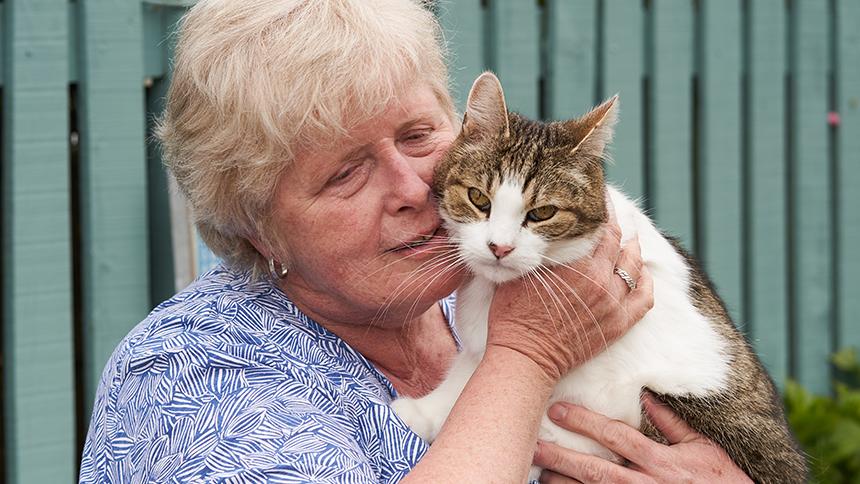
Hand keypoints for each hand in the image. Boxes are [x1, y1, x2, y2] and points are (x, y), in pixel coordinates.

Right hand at [486, 208, 653, 382]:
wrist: (525, 357)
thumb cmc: (513, 315)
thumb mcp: (519, 272)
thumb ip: (536, 250)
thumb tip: (534, 228)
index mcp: (579, 265)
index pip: (601, 228)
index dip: (603, 210)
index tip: (599, 199)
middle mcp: (602, 280)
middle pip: (619, 242)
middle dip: (616, 225)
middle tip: (611, 214)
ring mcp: (614, 303)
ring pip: (634, 266)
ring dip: (632, 248)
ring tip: (627, 238)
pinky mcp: (619, 324)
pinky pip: (645, 297)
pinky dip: (645, 280)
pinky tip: (640, 272)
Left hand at [533, 393, 752, 482]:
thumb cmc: (723, 481)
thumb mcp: (702, 448)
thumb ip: (672, 423)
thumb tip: (645, 396)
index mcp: (662, 462)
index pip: (616, 437)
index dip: (586, 422)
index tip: (558, 410)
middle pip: (596, 470)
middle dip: (562, 457)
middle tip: (533, 445)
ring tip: (539, 472)